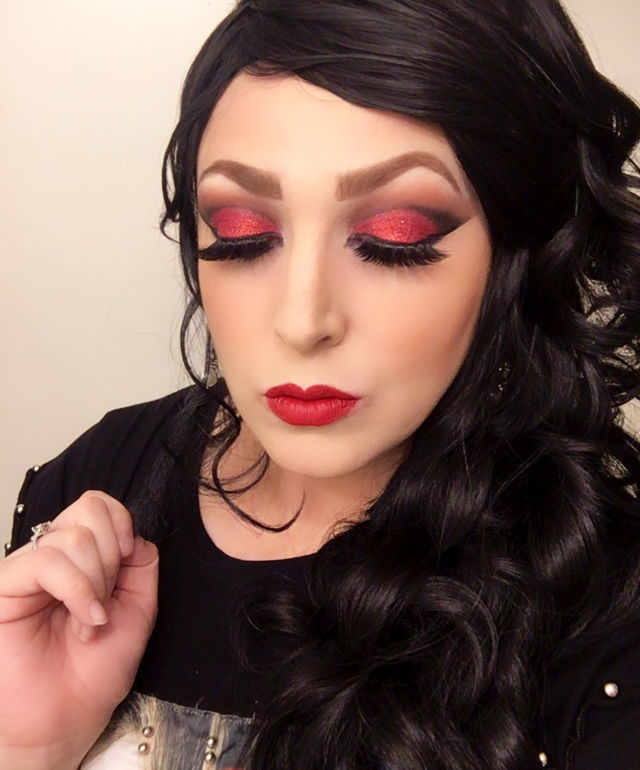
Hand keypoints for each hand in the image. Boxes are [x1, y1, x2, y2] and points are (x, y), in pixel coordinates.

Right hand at [0, 491, 157, 768]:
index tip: (129, 561)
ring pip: (73, 537)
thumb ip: (142, 563)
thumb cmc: (95, 670)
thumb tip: (134, 533)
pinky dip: (78, 589)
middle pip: (90, 509)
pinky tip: (85, 619)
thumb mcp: (139, 607)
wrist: (66, 719)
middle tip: (107, 602)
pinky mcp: (5, 585)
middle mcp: (52, 554)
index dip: (123, 525)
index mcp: (82, 555)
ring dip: (97, 582)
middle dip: (112, 557)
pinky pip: (47, 562)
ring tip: (91, 621)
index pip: (100, 505)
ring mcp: (27, 568)